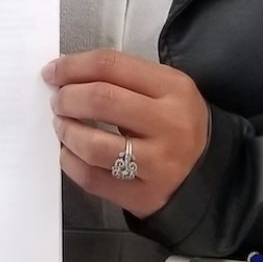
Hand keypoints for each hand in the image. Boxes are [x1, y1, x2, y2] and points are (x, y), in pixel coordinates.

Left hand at [43, 49, 209, 218]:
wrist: (209, 175)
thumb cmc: (179, 124)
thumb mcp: (165, 89)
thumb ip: (122, 77)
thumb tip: (67, 71)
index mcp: (174, 89)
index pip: (112, 66)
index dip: (73, 66)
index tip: (53, 71)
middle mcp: (169, 125)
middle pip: (101, 100)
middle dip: (67, 98)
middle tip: (57, 101)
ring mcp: (157, 164)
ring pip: (93, 145)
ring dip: (66, 132)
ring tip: (63, 126)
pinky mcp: (144, 195)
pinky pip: (93, 178)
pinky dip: (71, 162)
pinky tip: (69, 152)